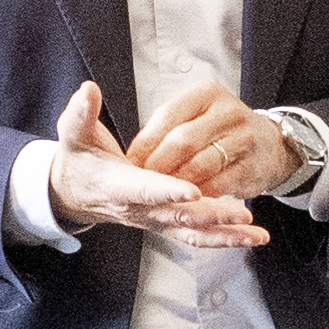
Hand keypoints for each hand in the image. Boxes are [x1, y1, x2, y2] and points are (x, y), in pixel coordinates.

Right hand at [36, 81, 263, 249]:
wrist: (77, 191)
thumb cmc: (79, 160)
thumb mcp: (72, 134)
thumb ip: (81, 114)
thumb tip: (88, 90)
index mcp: (118, 185)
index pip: (145, 189)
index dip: (168, 190)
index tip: (192, 190)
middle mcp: (139, 209)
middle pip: (178, 216)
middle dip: (210, 215)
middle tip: (241, 214)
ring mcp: (154, 220)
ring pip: (192, 232)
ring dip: (225, 234)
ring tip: (256, 234)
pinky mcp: (165, 225)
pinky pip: (197, 237)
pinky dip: (225, 238)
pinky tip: (252, 236)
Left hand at [122, 74, 310, 207]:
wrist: (269, 145)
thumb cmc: (221, 131)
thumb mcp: (196, 115)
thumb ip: (165, 129)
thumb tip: (131, 157)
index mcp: (207, 93)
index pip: (167, 116)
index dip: (145, 143)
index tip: (129, 162)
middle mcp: (228, 112)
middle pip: (183, 141)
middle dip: (158, 165)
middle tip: (143, 182)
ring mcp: (244, 139)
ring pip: (200, 165)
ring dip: (176, 184)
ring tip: (161, 192)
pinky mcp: (251, 167)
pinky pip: (218, 185)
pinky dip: (198, 195)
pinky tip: (186, 200)